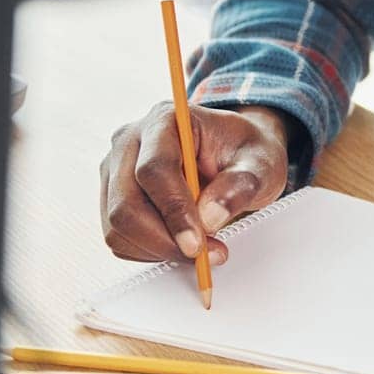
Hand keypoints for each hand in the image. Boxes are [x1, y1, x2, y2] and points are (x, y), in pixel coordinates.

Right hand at [99, 103, 287, 263]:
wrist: (235, 154)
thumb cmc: (245, 152)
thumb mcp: (261, 163)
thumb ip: (241, 184)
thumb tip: (210, 217)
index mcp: (165, 119)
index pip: (154, 169)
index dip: (174, 211)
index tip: (198, 243)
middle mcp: (131, 142)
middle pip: (127, 203)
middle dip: (165, 239)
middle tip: (205, 254)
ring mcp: (115, 170)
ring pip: (117, 226)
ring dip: (158, 249)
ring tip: (201, 248)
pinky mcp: (112, 197)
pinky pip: (118, 238)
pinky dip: (148, 251)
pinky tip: (179, 242)